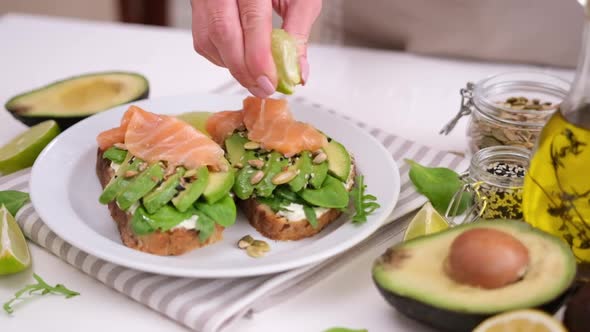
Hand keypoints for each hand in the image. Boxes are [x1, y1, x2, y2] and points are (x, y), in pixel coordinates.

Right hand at [191, 0, 321, 96]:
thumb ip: (298, 34)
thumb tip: (297, 73)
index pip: (251, 21)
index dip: (259, 58)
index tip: (270, 82)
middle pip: (223, 33)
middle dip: (244, 70)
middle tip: (263, 88)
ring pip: (209, 40)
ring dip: (232, 66)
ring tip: (255, 76)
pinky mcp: (197, 8)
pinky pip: (203, 41)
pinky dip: (222, 58)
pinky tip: (241, 59)